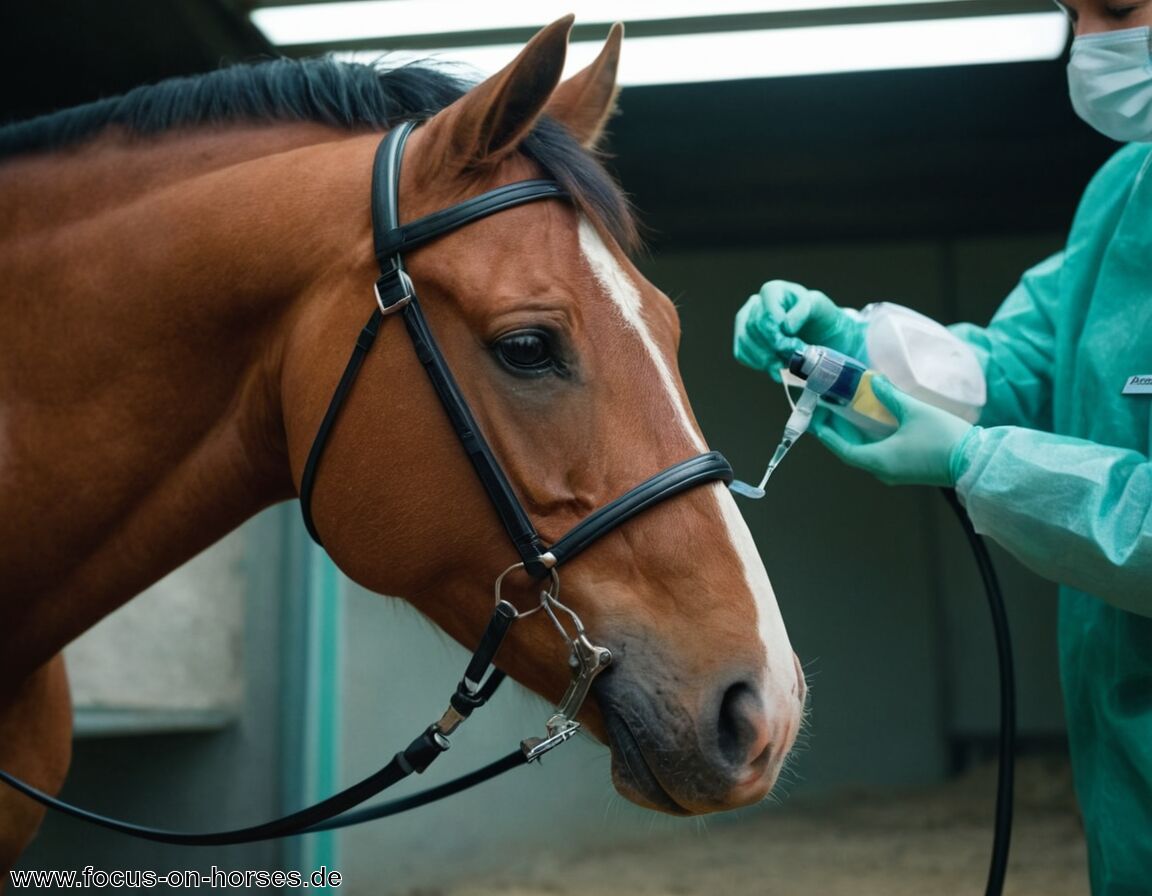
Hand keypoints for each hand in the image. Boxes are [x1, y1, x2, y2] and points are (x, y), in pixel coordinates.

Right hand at [734, 281, 865, 380]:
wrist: (816, 332)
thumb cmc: (818, 316)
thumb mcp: (818, 308)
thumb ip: (803, 311)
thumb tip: (785, 326)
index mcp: (772, 291)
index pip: (765, 317)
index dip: (777, 336)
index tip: (795, 346)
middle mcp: (754, 304)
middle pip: (754, 330)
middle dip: (774, 348)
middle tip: (794, 357)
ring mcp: (745, 322)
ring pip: (745, 344)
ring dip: (766, 359)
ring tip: (787, 364)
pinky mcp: (743, 340)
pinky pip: (743, 354)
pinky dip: (759, 364)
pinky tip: (776, 367)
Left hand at [812, 376, 975, 486]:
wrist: (976, 461)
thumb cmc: (943, 438)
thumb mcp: (914, 412)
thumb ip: (890, 396)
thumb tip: (874, 381)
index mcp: (878, 460)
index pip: (841, 448)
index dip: (826, 433)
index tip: (815, 419)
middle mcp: (882, 470)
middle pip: (851, 450)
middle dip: (838, 431)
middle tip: (828, 410)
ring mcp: (894, 472)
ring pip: (865, 452)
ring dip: (854, 434)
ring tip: (845, 412)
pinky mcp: (906, 470)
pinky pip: (879, 454)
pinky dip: (870, 438)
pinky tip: (871, 422)